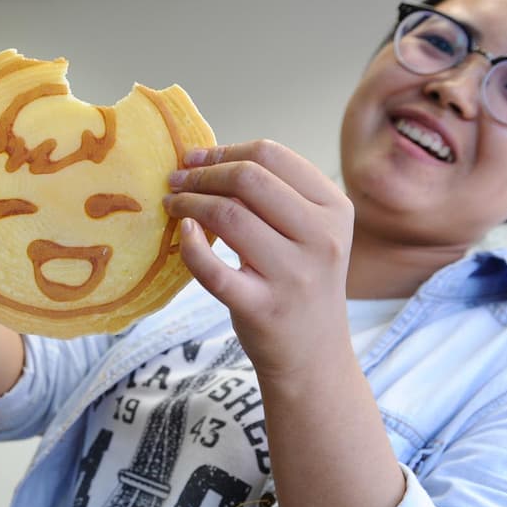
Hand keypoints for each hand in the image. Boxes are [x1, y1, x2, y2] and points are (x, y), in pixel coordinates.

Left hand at [164, 140, 354, 385]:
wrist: (314, 355)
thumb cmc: (301, 282)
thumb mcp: (309, 233)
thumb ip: (275, 196)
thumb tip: (208, 158)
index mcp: (334, 209)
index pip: (273, 156)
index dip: (225, 150)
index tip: (196, 157)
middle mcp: (322, 238)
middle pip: (249, 179)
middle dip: (203, 173)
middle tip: (176, 179)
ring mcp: (294, 275)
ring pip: (228, 216)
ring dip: (189, 203)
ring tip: (172, 204)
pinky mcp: (263, 308)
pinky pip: (213, 268)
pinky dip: (189, 245)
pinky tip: (182, 233)